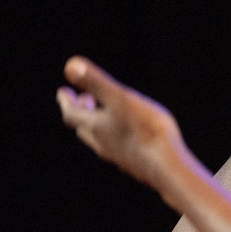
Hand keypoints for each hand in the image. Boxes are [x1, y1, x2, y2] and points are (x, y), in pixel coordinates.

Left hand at [56, 56, 186, 193]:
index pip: (71, 113)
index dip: (66, 101)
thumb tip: (70, 64)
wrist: (166, 167)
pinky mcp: (134, 165)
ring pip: (100, 140)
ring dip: (98, 126)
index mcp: (95, 126)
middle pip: (83, 127)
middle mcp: (102, 143)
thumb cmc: (145, 129)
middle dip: (81, 112)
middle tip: (84, 99)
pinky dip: (116, 139)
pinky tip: (131, 138)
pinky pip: (118, 150)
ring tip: (106, 117)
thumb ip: (96, 82)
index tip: (63, 91)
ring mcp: (117, 156)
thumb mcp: (120, 99)